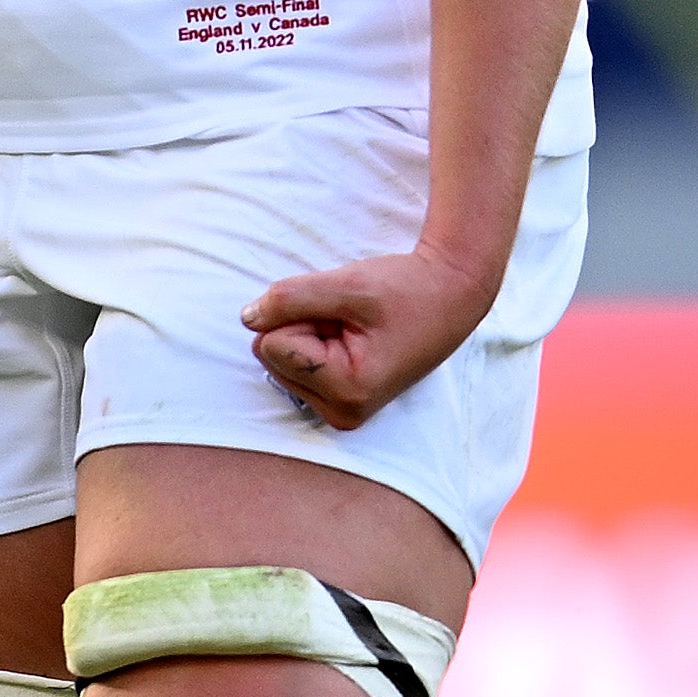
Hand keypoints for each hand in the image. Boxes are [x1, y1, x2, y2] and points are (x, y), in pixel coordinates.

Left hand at [244, 245, 493, 429]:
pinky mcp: (341, 403)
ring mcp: (342, 412)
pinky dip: (317, 345)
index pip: (270, 345)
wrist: (450, 297)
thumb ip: (290, 298)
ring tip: (355, 328)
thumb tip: (247, 318)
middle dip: (303, 326)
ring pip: (280, 361)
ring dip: (311, 333)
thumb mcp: (347, 284)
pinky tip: (355, 340)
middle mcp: (342, 412)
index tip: (347, 312)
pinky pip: (296, 367)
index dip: (301, 314)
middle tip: (351, 319)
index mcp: (347, 390)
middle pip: (271, 356)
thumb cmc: (406, 289)